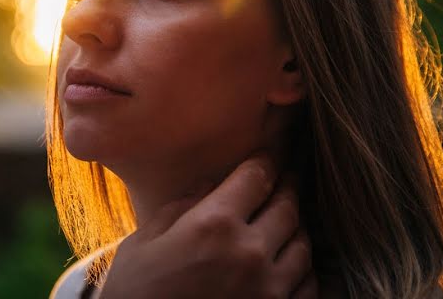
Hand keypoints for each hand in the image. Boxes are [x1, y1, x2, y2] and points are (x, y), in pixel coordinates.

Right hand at [99, 154, 316, 297]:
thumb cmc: (134, 295)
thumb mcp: (142, 244)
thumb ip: (180, 208)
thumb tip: (209, 185)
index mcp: (214, 225)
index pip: (256, 177)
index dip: (265, 161)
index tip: (267, 157)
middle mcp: (250, 253)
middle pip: (287, 206)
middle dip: (287, 187)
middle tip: (286, 179)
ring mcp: (270, 290)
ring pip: (303, 245)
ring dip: (296, 229)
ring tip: (287, 222)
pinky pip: (308, 286)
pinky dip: (303, 271)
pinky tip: (290, 266)